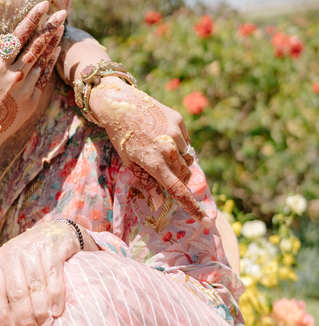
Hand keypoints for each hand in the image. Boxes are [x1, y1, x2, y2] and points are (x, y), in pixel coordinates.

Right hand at [0, 3, 65, 142]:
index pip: (18, 36)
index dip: (32, 19)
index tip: (43, 5)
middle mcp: (14, 74)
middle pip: (36, 45)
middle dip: (50, 26)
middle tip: (62, 11)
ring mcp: (25, 87)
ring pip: (43, 59)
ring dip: (52, 41)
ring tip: (62, 26)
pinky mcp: (32, 99)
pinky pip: (44, 76)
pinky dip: (50, 62)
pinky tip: (57, 50)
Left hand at [0, 221, 96, 325]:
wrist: (51, 233)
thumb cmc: (20, 256)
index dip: (1, 317)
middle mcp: (12, 256)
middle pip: (17, 294)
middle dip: (24, 319)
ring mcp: (33, 253)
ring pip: (36, 289)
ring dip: (40, 312)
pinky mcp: (52, 252)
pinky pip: (54, 280)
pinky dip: (56, 298)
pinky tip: (56, 313)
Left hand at [87, 79, 205, 221]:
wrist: (120, 104)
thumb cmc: (123, 137)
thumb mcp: (130, 163)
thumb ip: (147, 182)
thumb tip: (159, 202)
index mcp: (154, 163)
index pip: (178, 190)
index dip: (193, 207)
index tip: (206, 221)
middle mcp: (167, 149)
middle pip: (185, 175)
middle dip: (180, 178)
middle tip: (166, 172)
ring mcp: (175, 133)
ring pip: (187, 157)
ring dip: (178, 160)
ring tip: (160, 149)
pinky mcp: (179, 120)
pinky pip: (186, 141)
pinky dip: (178, 143)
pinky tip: (163, 135)